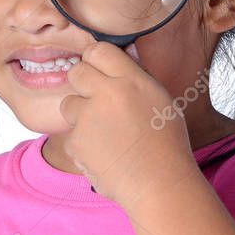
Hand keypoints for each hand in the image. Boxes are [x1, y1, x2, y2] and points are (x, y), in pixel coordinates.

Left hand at [57, 40, 197, 205]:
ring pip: (68, 104)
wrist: (159, 185)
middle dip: (83, 83)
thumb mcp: (160, 100)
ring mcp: (88, 118)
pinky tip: (105, 155)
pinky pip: (71, 136)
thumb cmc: (166, 145)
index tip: (98, 70)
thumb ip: (134, 80)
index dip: (96, 60)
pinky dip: (83, 145)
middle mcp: (107, 93)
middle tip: (96, 100)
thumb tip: (114, 67)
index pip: (99, 50)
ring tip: (105, 134)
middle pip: (77, 71)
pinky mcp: (76, 142)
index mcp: (132, 80)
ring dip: (80, 115)